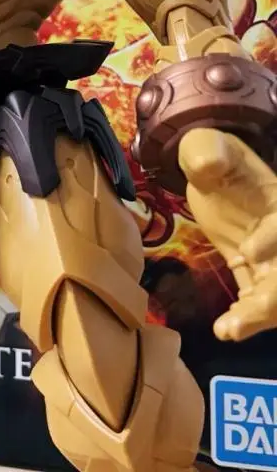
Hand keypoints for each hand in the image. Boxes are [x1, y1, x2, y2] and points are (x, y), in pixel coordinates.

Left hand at [179, 127, 276, 341]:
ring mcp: (270, 255)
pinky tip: (226, 329)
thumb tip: (210, 163)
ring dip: (259, 313)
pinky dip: (247, 314)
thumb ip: (208, 152)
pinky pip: (256, 295)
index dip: (274, 241)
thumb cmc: (209, 155)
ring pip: (274, 290)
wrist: (206, 172)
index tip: (248, 252)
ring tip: (229, 330)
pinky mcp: (252, 268)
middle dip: (273, 296)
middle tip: (249, 313)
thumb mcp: (206, 146)